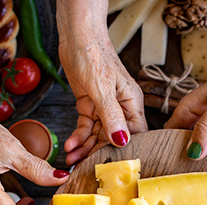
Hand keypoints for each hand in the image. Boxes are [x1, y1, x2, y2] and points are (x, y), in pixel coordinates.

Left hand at [59, 34, 146, 165]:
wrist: (75, 36)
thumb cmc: (93, 53)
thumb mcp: (101, 87)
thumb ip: (111, 115)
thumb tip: (121, 140)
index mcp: (131, 102)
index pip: (135, 134)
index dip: (125, 150)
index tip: (112, 163)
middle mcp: (120, 107)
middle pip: (113, 138)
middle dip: (98, 152)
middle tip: (85, 165)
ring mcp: (104, 107)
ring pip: (97, 135)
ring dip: (85, 147)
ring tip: (72, 158)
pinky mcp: (90, 105)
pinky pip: (86, 127)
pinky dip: (78, 137)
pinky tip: (70, 144)